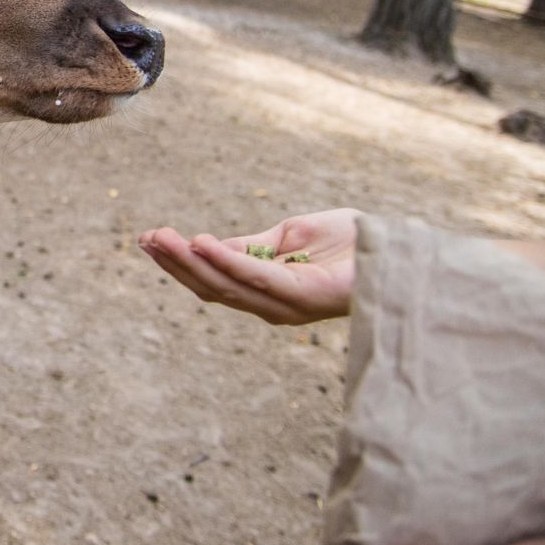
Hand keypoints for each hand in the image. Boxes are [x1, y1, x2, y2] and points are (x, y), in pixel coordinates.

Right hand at [138, 209, 361, 324]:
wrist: (400, 245)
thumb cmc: (351, 242)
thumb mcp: (289, 237)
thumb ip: (251, 247)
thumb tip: (206, 246)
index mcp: (268, 294)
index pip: (213, 282)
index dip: (179, 264)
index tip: (148, 240)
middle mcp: (273, 307)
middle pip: (212, 289)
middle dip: (175, 263)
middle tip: (145, 238)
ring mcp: (287, 305)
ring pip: (226, 285)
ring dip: (189, 261)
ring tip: (161, 237)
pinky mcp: (304, 295)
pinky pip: (255, 276)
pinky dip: (226, 260)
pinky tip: (201, 243)